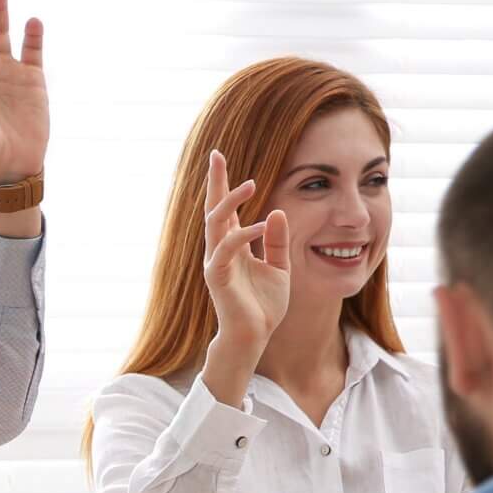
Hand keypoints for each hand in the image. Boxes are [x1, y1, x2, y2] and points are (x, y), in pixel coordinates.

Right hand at [200, 150, 290, 399]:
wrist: (255, 336)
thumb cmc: (263, 305)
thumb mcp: (279, 267)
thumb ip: (275, 241)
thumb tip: (273, 212)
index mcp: (232, 246)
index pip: (225, 209)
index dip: (222, 184)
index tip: (220, 158)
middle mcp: (219, 250)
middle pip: (213, 208)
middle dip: (215, 182)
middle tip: (216, 155)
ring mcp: (216, 262)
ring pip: (216, 224)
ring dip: (230, 202)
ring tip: (250, 184)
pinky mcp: (217, 277)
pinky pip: (228, 249)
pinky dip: (243, 234)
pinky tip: (260, 223)